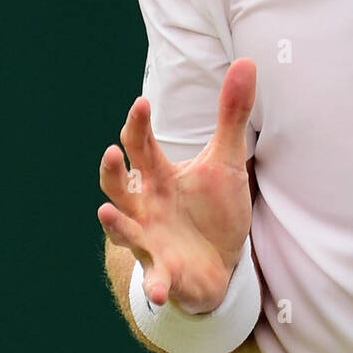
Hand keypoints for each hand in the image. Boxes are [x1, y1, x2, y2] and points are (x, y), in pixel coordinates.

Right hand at [98, 58, 255, 313]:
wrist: (221, 263)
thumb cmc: (214, 209)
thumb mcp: (226, 160)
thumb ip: (231, 115)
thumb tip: (246, 62)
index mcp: (159, 177)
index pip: (140, 146)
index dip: (138, 125)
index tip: (142, 102)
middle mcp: (146, 206)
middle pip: (118, 187)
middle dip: (112, 172)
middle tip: (112, 153)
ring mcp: (150, 240)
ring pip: (122, 230)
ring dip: (114, 223)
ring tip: (105, 212)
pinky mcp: (165, 272)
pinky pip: (156, 279)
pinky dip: (156, 285)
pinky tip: (160, 291)